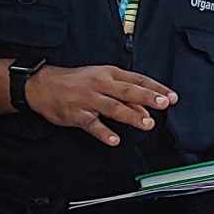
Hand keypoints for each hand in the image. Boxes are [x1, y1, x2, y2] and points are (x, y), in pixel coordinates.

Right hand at [24, 63, 174, 145]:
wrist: (42, 85)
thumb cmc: (75, 82)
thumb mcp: (101, 80)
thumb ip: (124, 95)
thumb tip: (146, 109)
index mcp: (109, 73)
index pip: (137, 79)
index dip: (155, 87)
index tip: (171, 96)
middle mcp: (100, 84)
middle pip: (128, 91)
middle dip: (147, 97)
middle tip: (164, 104)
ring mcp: (88, 99)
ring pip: (113, 107)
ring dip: (131, 115)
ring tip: (147, 123)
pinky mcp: (76, 114)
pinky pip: (92, 124)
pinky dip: (104, 132)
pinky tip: (115, 140)